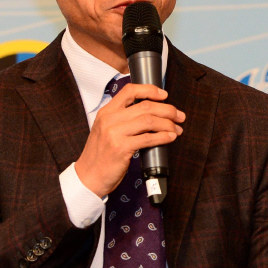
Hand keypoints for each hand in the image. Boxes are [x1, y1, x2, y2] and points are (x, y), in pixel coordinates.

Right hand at [75, 83, 184, 197]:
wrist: (88, 176)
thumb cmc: (101, 156)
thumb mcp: (106, 130)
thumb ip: (122, 120)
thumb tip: (151, 114)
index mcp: (106, 112)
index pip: (129, 91)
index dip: (150, 90)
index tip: (164, 95)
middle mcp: (109, 119)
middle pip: (145, 106)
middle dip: (167, 110)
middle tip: (179, 116)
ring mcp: (114, 133)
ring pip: (149, 120)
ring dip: (168, 124)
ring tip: (177, 129)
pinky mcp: (121, 148)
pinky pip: (148, 138)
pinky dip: (163, 137)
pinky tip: (170, 138)